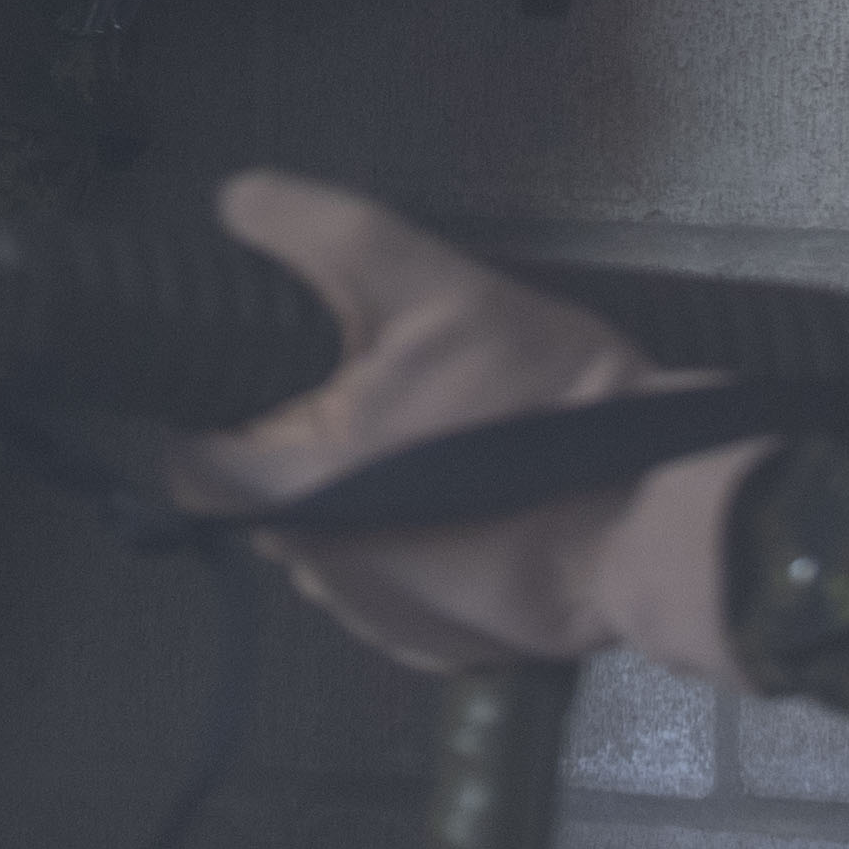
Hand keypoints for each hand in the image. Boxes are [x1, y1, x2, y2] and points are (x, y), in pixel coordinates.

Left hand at [174, 170, 764, 683]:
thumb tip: (236, 200)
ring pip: (327, 547)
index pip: (191, 471)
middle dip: (303, 452)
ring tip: (435, 450)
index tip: (258, 385)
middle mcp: (324, 574)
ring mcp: (380, 621)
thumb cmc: (548, 405)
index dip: (212, 420)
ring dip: (357, 503)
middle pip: (265, 502)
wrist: (657, 516)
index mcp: (302, 492)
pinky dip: (408, 551)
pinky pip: (386, 589)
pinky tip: (465, 508)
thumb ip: (322, 235)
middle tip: (380, 400)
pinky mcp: (433, 648)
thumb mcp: (438, 284)